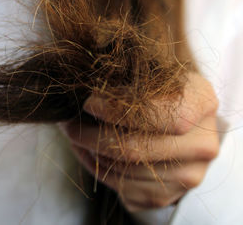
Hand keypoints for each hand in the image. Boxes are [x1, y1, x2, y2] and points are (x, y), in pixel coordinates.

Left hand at [61, 72, 219, 211]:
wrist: (181, 130)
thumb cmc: (159, 96)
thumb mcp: (152, 77)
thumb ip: (127, 79)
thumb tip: (84, 89)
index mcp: (202, 103)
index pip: (159, 112)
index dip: (118, 110)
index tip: (88, 104)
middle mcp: (203, 144)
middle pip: (136, 148)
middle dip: (92, 136)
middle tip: (68, 125)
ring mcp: (188, 175)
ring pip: (124, 171)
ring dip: (90, 153)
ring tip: (76, 135)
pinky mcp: (168, 195)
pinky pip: (122, 187)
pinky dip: (97, 169)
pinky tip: (88, 152)